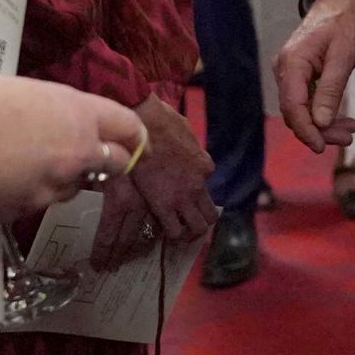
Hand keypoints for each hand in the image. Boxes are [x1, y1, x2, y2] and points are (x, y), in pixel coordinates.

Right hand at [0, 76, 146, 222]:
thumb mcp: (28, 93)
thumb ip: (57, 113)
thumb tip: (61, 124)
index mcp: (80, 115)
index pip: (128, 126)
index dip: (134, 135)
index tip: (135, 140)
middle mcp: (78, 153)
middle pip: (116, 163)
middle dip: (111, 161)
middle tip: (99, 159)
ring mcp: (55, 187)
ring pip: (75, 187)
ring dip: (65, 179)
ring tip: (30, 164)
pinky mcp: (28, 211)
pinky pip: (39, 202)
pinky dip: (30, 194)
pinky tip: (3, 180)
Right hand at [126, 98, 216, 243]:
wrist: (144, 126)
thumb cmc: (161, 119)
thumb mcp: (185, 128)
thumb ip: (187, 141)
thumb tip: (183, 140)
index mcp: (204, 164)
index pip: (206, 182)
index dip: (195, 188)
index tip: (184, 190)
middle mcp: (198, 185)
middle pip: (209, 214)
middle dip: (201, 221)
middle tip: (188, 224)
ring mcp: (182, 197)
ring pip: (197, 227)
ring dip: (190, 232)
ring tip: (178, 234)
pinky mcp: (163, 206)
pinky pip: (174, 230)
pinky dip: (172, 235)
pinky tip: (163, 232)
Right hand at [275, 0, 354, 152]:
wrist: (340, 3)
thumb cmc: (343, 24)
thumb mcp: (343, 56)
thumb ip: (331, 89)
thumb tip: (321, 123)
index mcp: (292, 63)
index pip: (292, 106)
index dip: (306, 130)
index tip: (322, 147)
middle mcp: (285, 70)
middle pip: (295, 112)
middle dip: (320, 130)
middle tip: (348, 138)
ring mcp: (290, 73)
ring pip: (301, 110)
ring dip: (324, 125)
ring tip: (350, 131)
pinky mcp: (298, 76)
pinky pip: (306, 102)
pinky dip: (323, 113)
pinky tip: (342, 121)